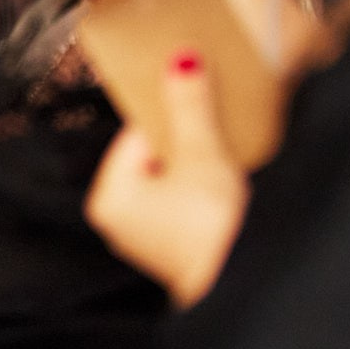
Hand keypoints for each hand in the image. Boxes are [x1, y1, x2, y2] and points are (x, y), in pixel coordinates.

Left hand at [84, 53, 248, 308]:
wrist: (242, 286)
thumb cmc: (213, 229)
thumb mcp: (201, 155)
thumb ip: (189, 107)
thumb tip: (180, 63)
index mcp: (107, 196)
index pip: (135, 133)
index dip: (169, 112)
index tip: (195, 90)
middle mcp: (115, 218)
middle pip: (151, 155)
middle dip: (184, 137)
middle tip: (214, 125)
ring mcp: (142, 234)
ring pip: (168, 177)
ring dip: (195, 161)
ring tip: (222, 153)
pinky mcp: (169, 244)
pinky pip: (179, 200)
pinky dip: (198, 187)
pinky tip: (222, 181)